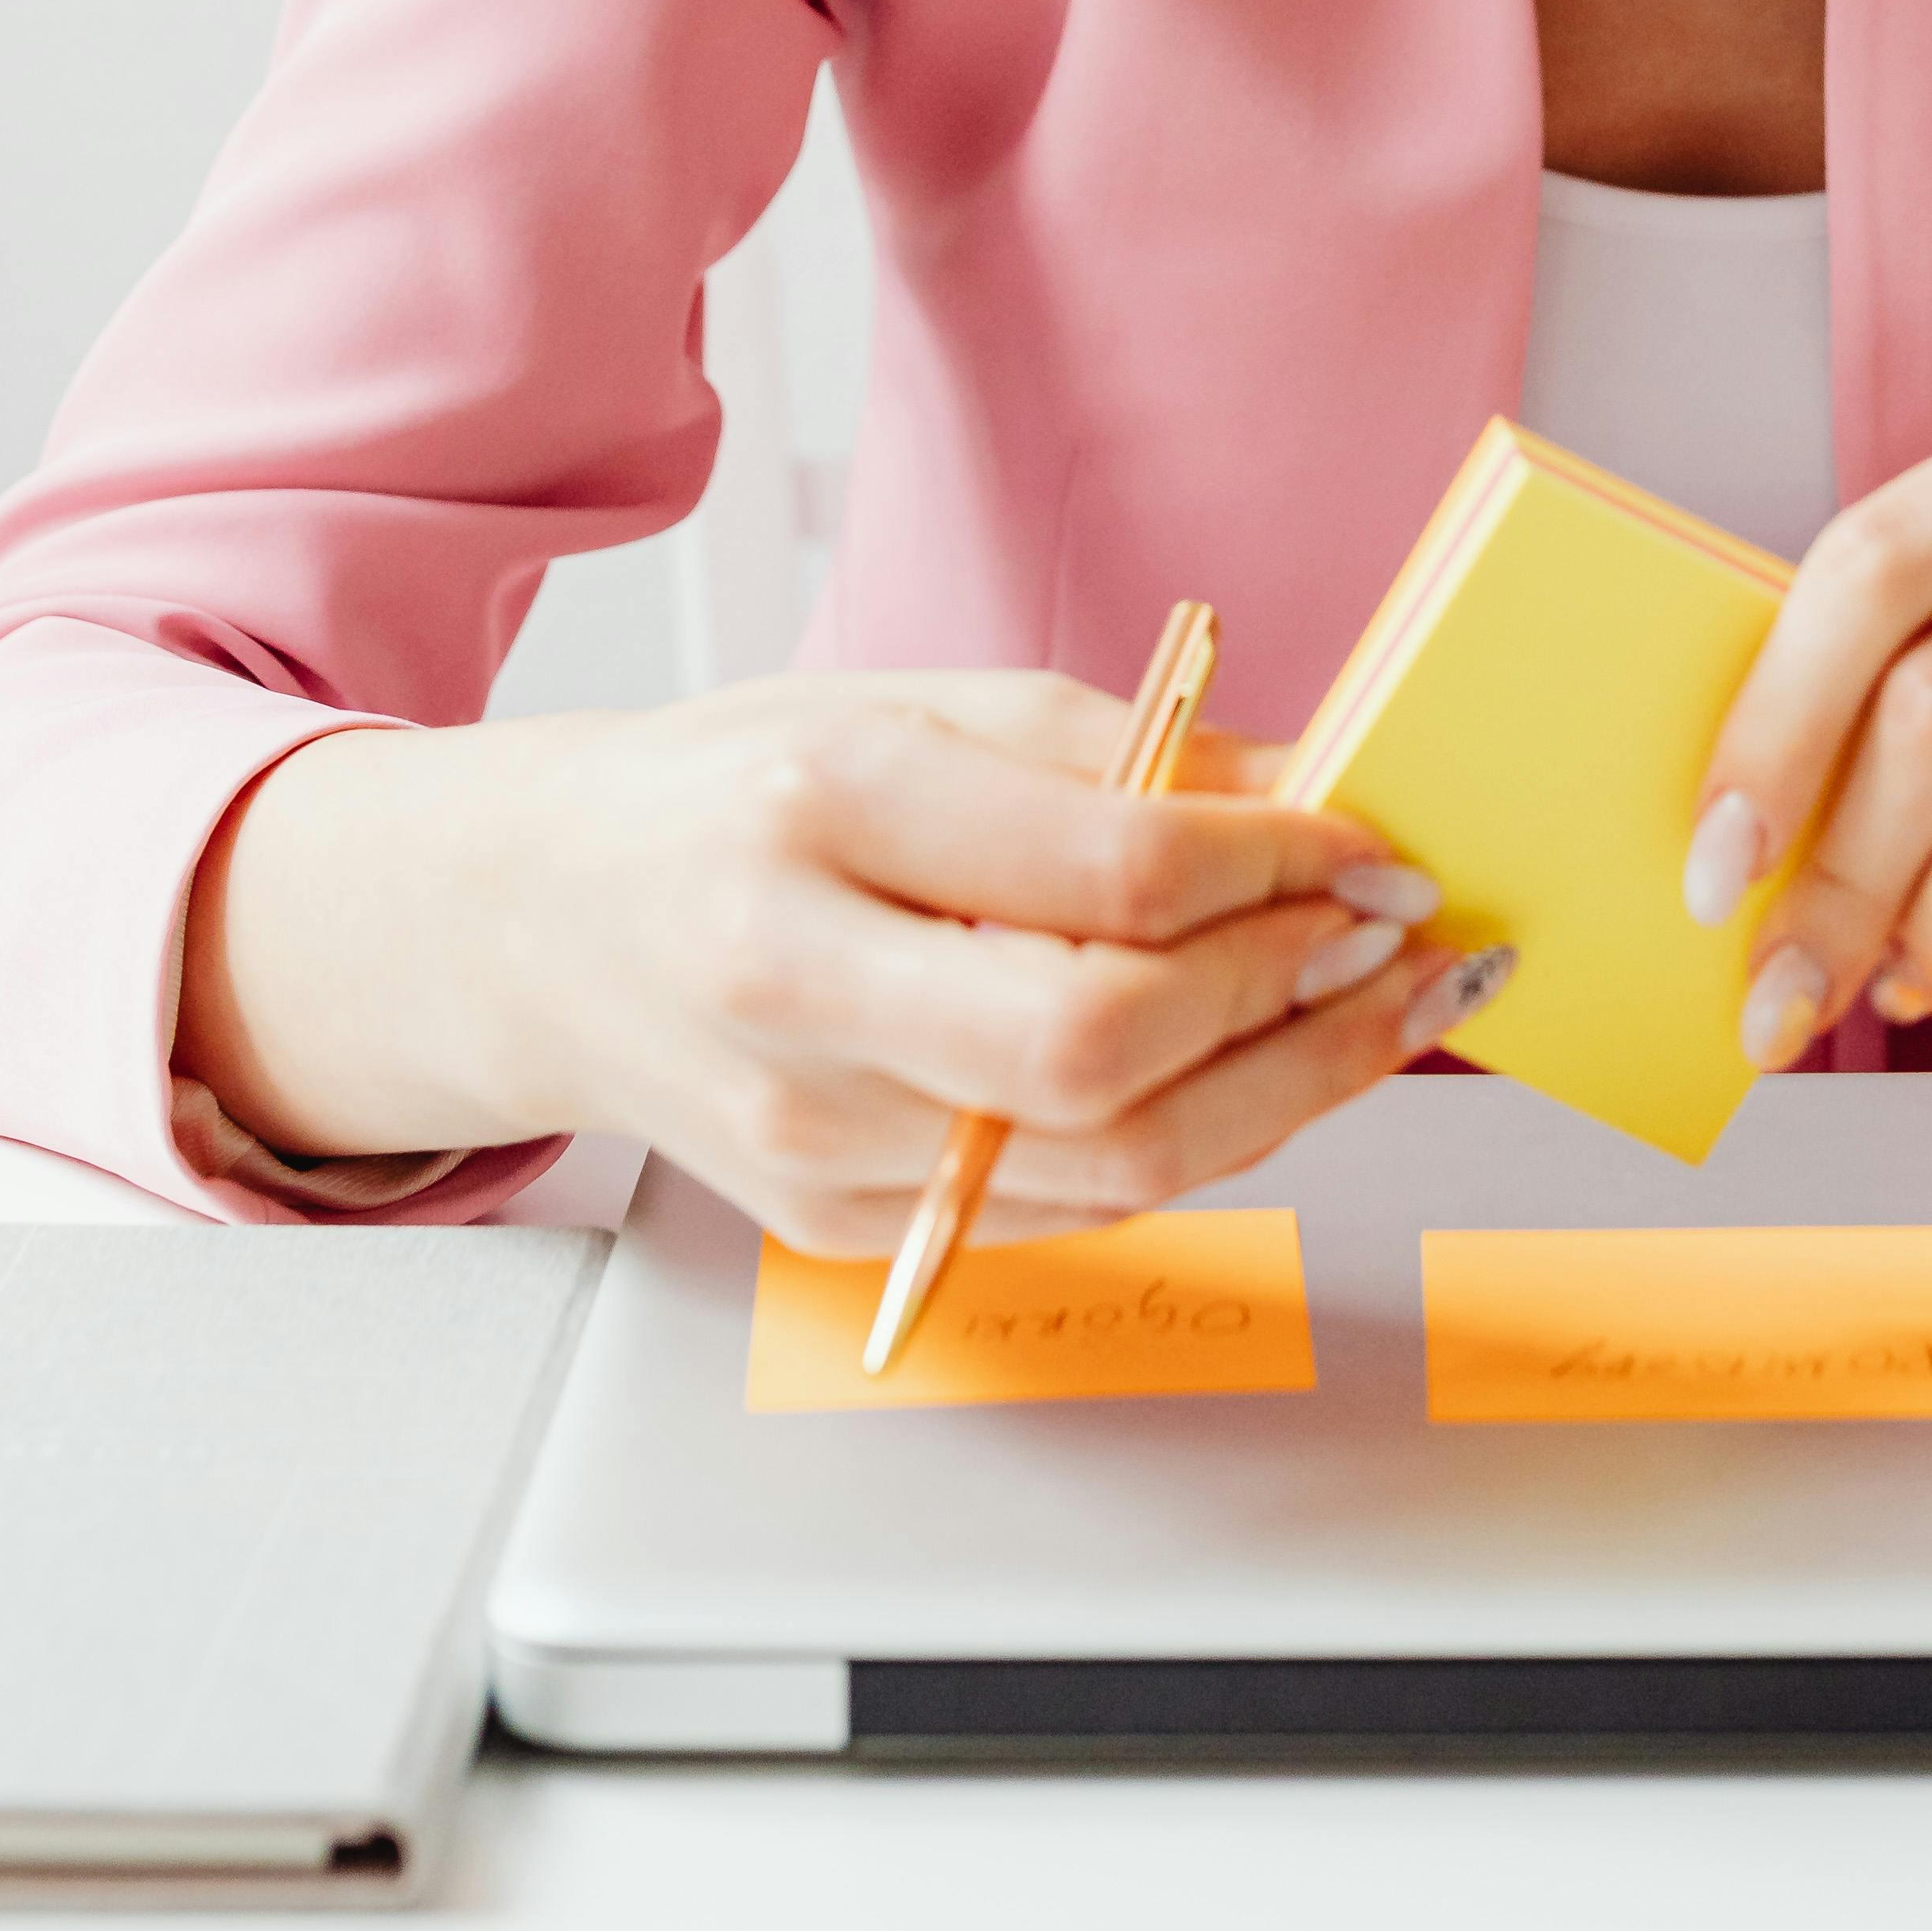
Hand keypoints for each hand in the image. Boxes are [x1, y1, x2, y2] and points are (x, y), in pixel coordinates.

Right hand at [178, 671, 1507, 1250]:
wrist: (537, 925)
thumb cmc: (731, 791)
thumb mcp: (912, 704)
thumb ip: (1110, 749)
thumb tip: (1309, 791)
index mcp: (816, 809)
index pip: (1103, 871)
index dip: (1274, 868)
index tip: (1370, 847)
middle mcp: (800, 984)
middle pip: (1105, 1050)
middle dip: (1291, 1001)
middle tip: (1393, 939)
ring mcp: (812, 1134)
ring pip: (1111, 1166)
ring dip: (1287, 1091)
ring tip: (1381, 1014)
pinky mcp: (837, 1226)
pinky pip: (1067, 1207)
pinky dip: (1194, 1138)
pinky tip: (1263, 1066)